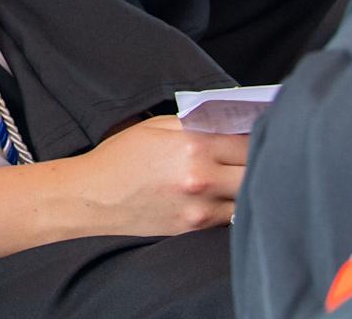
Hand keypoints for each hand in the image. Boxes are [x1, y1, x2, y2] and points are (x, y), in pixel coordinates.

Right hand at [47, 116, 246, 240]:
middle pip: (256, 170)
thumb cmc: (120, 157)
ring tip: (238, 176)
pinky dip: (234, 205)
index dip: (257, 136)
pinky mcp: (197, 227)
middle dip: (258, 161)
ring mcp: (201, 207)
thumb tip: (231, 123)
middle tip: (254, 155)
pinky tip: (224, 194)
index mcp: (192, 145)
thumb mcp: (155, 127)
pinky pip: (232, 216)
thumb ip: (196, 124)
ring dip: (248, 186)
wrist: (93, 196)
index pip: (248, 141)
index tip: (258, 134)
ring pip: (249, 197)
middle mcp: (202, 177)